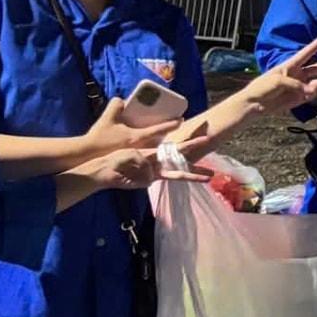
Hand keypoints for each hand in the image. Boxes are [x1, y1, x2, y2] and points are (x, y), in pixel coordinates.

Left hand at [76, 147, 210, 193]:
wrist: (104, 170)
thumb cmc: (115, 157)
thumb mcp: (129, 153)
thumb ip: (141, 160)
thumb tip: (148, 174)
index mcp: (155, 150)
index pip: (176, 144)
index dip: (190, 140)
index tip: (204, 135)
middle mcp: (158, 161)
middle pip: (182, 160)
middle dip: (197, 162)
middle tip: (213, 169)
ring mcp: (155, 173)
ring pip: (177, 174)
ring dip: (193, 176)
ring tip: (209, 178)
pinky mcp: (148, 182)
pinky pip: (152, 180)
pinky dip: (144, 176)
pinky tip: (132, 174)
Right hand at [84, 95, 177, 156]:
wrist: (88, 155)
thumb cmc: (99, 137)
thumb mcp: (107, 117)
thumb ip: (116, 104)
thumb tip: (122, 100)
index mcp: (137, 136)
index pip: (159, 129)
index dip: (171, 124)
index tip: (181, 119)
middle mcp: (140, 146)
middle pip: (161, 140)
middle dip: (168, 134)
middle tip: (175, 125)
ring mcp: (136, 154)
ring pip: (154, 147)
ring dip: (161, 142)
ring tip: (165, 134)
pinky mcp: (130, 158)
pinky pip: (145, 152)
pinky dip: (149, 146)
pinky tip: (149, 141)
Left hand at [242, 35, 316, 114]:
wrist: (254, 104)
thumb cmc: (263, 87)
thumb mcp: (278, 81)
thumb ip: (296, 85)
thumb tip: (310, 92)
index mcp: (290, 65)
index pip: (306, 53)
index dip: (315, 45)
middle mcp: (298, 74)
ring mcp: (300, 87)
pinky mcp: (300, 99)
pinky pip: (312, 95)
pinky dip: (315, 95)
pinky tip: (311, 94)